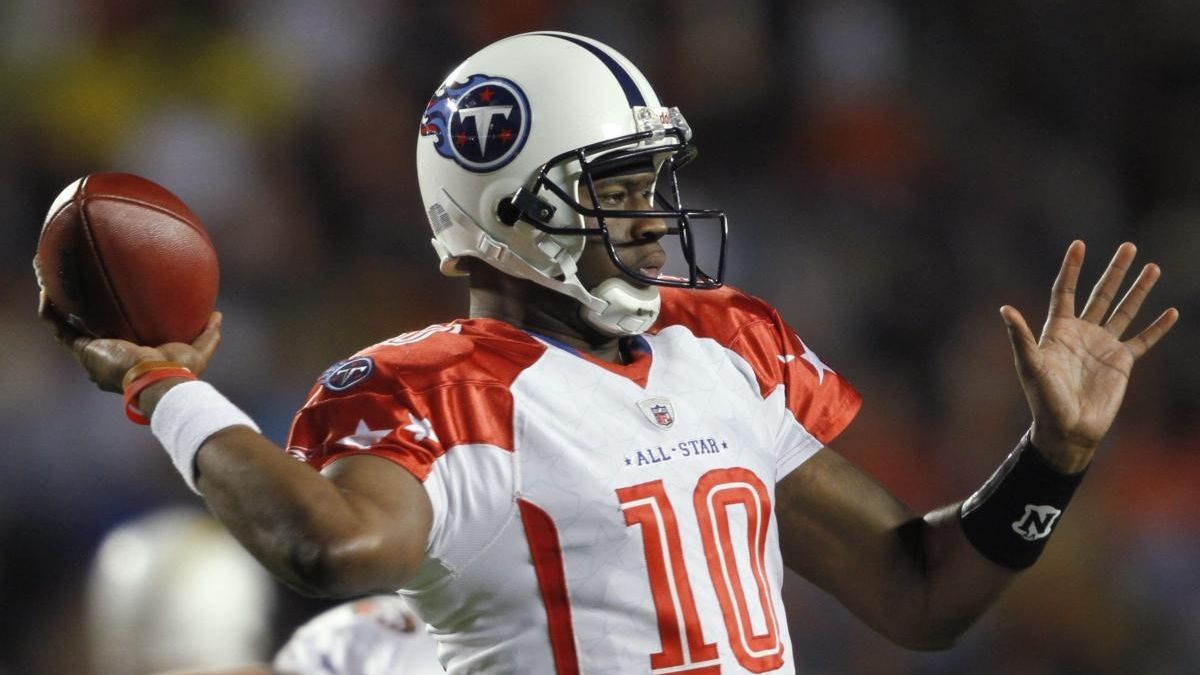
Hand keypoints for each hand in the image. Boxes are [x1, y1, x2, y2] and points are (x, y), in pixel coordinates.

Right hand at [39, 291, 222, 392]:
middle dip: (77, 309)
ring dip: (56, 303)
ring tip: (49, 279)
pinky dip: (50, 309)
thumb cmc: (178, 371)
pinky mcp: (83, 351)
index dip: (107, 321)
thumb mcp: (198, 350)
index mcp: (128, 356)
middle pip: (86, 329)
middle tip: (74, 285)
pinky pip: (58, 327)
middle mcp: (105, 355)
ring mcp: (91, 353)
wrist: (158, 379)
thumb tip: (217, 314)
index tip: (108, 300)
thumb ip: (208, 334)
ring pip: (66, 325)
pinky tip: (46, 289)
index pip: (114, 335)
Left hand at [1000, 241, 1178, 471]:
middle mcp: (1083, 333)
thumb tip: (1004, 308)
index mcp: (1058, 330)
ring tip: (1152, 267)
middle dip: (1115, 271)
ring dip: (1139, 290)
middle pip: (1100, 294)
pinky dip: (1157, 327)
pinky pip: (1143, 340)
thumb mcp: (1030, 365)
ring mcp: (1103, 346)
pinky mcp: (1122, 362)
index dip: (1072, 268)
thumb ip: (1020, 337)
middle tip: (1129, 246)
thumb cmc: (1044, 399)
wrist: (1067, 428)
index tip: (1079, 244)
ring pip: (1124, 311)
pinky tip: (1171, 312)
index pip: (1066, 291)